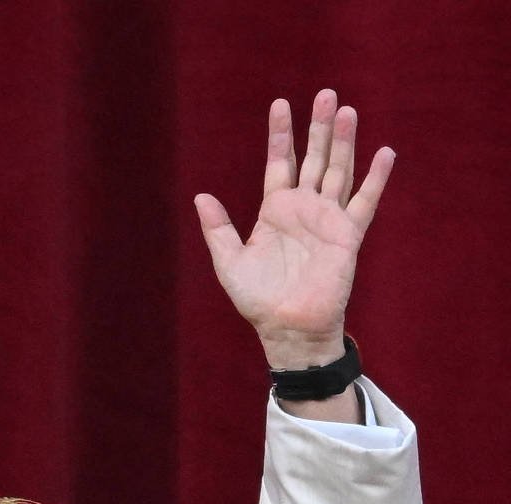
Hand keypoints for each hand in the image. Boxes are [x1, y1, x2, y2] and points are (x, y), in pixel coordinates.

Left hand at [194, 89, 394, 370]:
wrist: (287, 326)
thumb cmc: (258, 298)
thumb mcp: (229, 261)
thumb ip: (218, 228)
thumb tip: (201, 196)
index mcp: (275, 209)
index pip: (280, 162)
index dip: (280, 134)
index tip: (281, 103)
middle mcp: (303, 208)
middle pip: (313, 158)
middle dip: (318, 128)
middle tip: (325, 94)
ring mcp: (327, 219)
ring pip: (338, 171)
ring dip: (343, 142)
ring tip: (346, 111)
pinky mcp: (348, 235)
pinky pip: (364, 202)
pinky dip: (375, 179)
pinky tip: (385, 153)